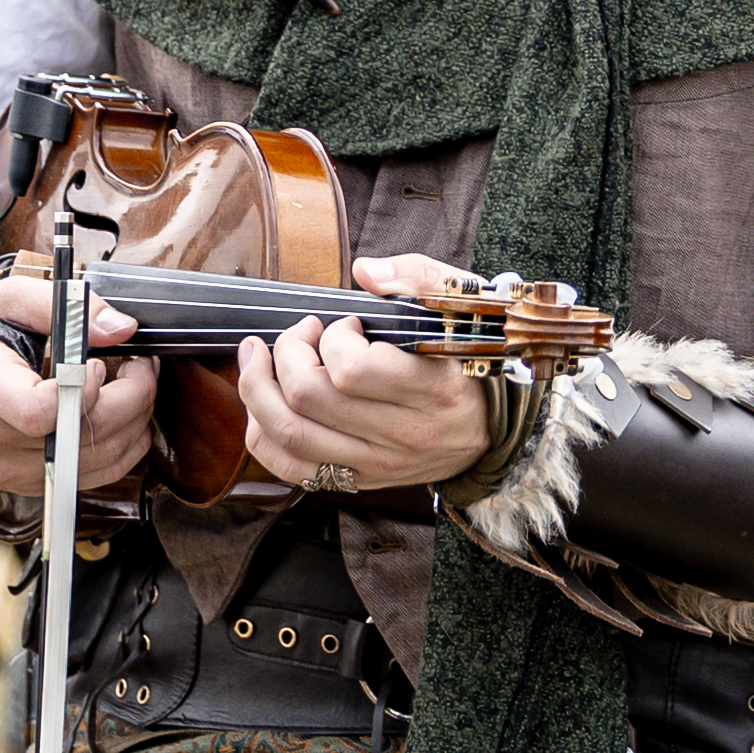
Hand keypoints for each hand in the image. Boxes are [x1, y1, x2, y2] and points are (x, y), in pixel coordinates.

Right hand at [0, 273, 156, 499]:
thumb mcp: (4, 302)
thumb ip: (62, 307)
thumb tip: (120, 329)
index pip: (38, 411)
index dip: (82, 391)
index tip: (99, 363)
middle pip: (79, 437)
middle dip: (131, 398)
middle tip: (142, 365)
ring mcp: (6, 471)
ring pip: (95, 462)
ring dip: (134, 423)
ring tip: (136, 385)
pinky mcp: (24, 486)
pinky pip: (89, 479)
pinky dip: (121, 449)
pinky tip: (125, 418)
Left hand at [237, 252, 490, 493]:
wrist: (495, 426)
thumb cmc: (470, 359)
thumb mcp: (461, 307)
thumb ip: (417, 278)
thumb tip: (364, 272)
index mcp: (432, 390)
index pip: (354, 370)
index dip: (332, 337)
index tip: (343, 323)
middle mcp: (404, 435)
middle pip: (310, 398)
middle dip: (287, 353)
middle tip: (300, 334)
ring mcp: (379, 464)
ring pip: (290, 434)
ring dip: (258, 389)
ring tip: (259, 358)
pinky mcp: (360, 480)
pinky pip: (290, 468)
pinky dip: (262, 435)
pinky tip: (264, 402)